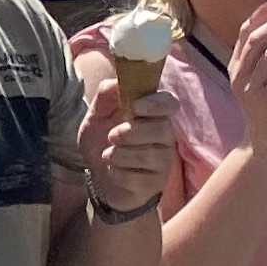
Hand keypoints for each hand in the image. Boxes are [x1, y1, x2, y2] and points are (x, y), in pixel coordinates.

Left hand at [74, 51, 177, 217]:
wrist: (98, 176)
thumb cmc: (102, 140)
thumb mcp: (97, 116)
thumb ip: (105, 98)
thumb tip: (116, 81)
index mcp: (153, 115)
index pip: (169, 103)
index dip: (156, 103)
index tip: (135, 106)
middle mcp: (165, 136)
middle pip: (162, 129)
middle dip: (132, 132)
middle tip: (112, 136)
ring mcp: (163, 162)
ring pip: (149, 156)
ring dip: (120, 154)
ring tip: (107, 155)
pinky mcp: (155, 184)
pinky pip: (138, 178)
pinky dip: (118, 173)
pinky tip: (113, 171)